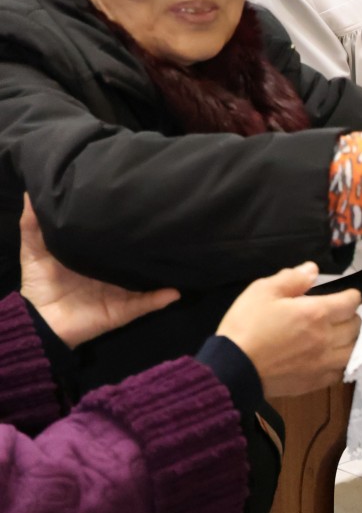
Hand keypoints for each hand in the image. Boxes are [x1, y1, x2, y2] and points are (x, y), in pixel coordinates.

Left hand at [18, 195, 177, 346]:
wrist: (40, 320)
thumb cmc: (39, 284)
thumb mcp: (33, 249)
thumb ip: (33, 224)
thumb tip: (32, 191)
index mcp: (93, 255)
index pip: (112, 237)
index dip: (123, 221)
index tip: (137, 200)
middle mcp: (111, 271)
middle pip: (134, 256)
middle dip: (148, 243)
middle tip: (165, 221)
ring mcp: (121, 291)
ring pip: (146, 278)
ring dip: (161, 269)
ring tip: (179, 251)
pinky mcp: (123, 310)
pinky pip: (146, 304)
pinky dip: (160, 299)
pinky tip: (174, 290)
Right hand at [216, 264, 361, 396]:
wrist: (233, 368)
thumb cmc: (246, 326)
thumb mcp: (262, 291)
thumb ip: (291, 278)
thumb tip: (312, 269)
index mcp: (316, 313)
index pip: (350, 302)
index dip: (350, 296)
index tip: (344, 295)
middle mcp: (326, 339)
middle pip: (356, 326)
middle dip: (350, 316)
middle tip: (338, 314)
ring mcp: (323, 363)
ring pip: (354, 351)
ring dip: (350, 341)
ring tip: (338, 336)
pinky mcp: (316, 382)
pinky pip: (341, 372)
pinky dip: (341, 363)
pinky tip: (329, 358)